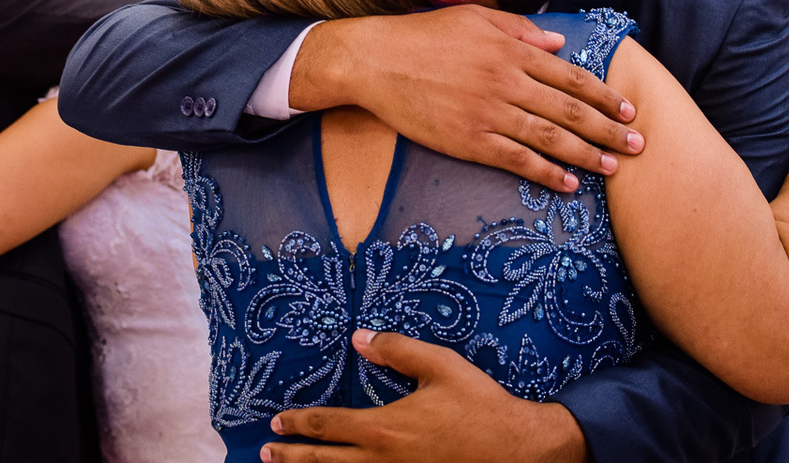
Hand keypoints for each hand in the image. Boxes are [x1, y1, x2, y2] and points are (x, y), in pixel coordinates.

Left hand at [262, 330, 586, 462]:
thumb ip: (396, 349)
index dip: (298, 423)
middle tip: (267, 452)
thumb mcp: (441, 366)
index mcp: (383, 429)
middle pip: (322, 462)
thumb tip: (358, 338)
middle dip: (291, 457)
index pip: (327, 425)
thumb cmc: (481, 407)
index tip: (277, 421)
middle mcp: (382, 462)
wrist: (521, 451)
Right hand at [299, 6, 640, 192]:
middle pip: (570, 112)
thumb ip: (520, 29)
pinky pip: (517, 161)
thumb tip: (559, 42)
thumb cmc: (422, 36)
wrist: (374, 61)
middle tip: (639, 144)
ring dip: (588, 155)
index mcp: (511, 50)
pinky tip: (568, 184)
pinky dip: (547, 174)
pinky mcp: (468, 141)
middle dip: (610, 130)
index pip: (571, 77)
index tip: (628, 109)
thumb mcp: (474, 18)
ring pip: (551, 139)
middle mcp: (507, 82)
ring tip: (614, 167)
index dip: (603, 96)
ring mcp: (489, 114)